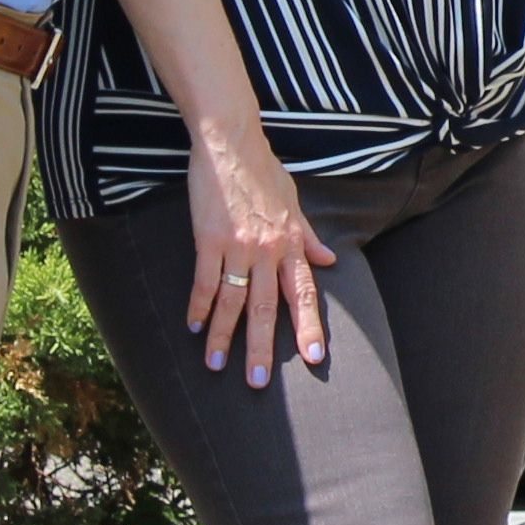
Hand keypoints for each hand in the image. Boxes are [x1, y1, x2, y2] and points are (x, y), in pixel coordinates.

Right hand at [183, 130, 333, 386]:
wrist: (232, 142)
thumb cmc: (263, 170)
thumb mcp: (294, 202)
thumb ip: (309, 235)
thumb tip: (329, 259)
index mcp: (292, 243)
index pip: (304, 294)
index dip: (308, 327)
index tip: (313, 358)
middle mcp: (269, 250)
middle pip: (266, 308)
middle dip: (262, 347)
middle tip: (258, 382)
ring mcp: (238, 245)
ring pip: (232, 301)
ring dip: (223, 336)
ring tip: (216, 366)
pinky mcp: (209, 237)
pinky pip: (205, 280)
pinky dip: (199, 305)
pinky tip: (194, 326)